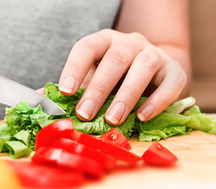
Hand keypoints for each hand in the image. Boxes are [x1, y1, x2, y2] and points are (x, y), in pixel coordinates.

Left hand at [58, 29, 187, 124]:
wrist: (150, 76)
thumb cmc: (113, 79)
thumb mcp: (90, 80)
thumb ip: (69, 90)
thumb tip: (41, 103)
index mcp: (104, 41)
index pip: (87, 47)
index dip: (74, 68)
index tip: (64, 91)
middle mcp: (130, 42)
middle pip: (116, 58)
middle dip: (98, 88)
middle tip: (85, 114)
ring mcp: (154, 54)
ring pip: (144, 66)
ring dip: (127, 94)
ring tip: (113, 120)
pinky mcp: (174, 70)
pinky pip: (171, 82)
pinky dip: (158, 100)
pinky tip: (142, 117)